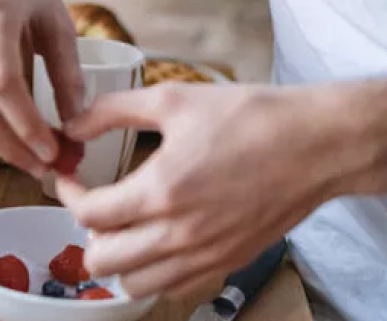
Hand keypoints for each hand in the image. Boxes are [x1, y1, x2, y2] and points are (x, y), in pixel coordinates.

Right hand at [0, 0, 83, 177]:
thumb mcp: (58, 19)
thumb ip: (68, 70)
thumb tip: (77, 121)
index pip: (3, 82)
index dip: (25, 122)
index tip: (53, 149)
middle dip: (9, 145)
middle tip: (43, 168)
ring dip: (0, 143)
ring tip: (36, 161)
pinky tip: (20, 137)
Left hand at [55, 83, 346, 298]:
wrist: (319, 144)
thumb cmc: (249, 116)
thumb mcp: (172, 98)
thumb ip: (112, 111)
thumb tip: (71, 124)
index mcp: (161, 190)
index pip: (89, 214)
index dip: (67, 194)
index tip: (68, 177)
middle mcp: (180, 233)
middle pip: (102, 261)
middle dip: (86, 231)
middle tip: (94, 203)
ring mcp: (206, 255)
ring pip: (134, 284)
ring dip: (117, 258)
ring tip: (123, 224)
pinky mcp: (228, 263)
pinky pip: (172, 287)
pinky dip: (152, 271)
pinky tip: (156, 238)